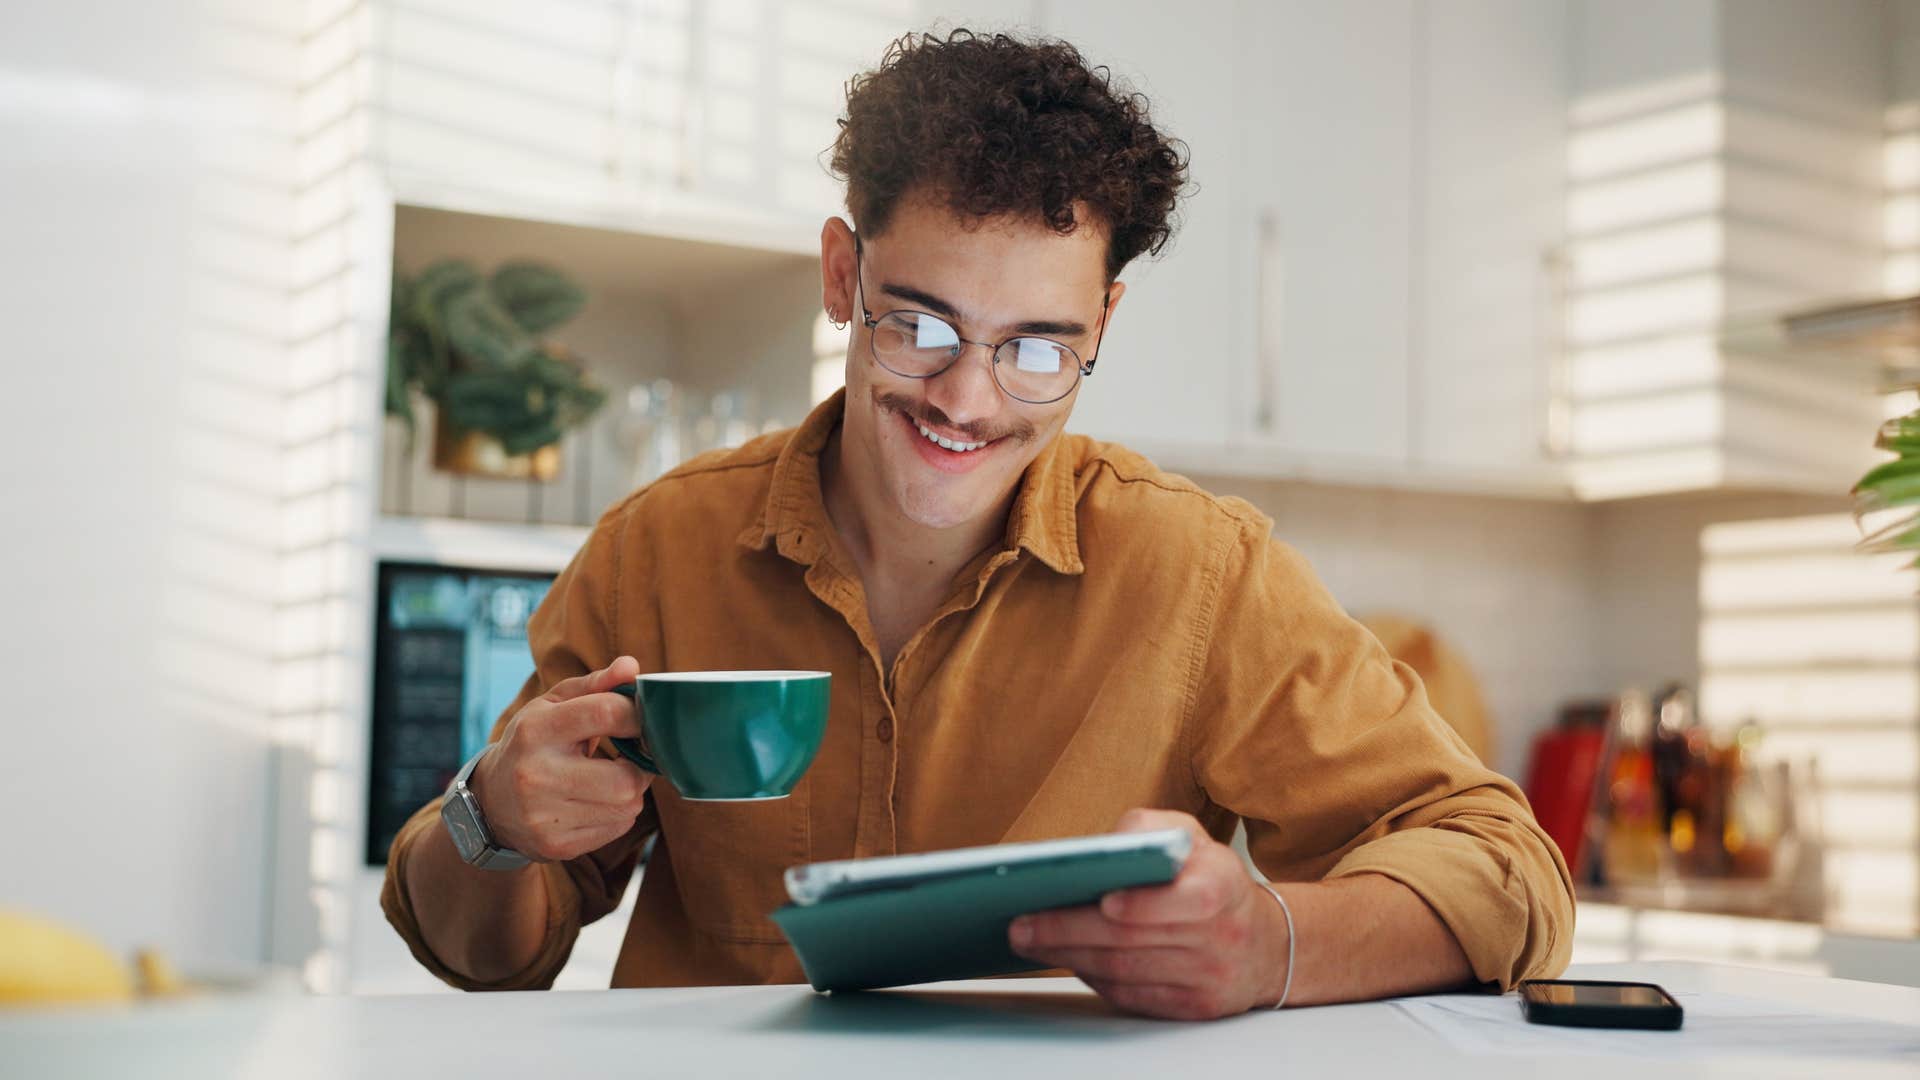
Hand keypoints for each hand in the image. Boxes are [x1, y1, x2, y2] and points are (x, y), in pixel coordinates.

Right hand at [467, 656, 650, 862]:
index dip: (635, 715)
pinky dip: (618, 814)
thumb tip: (631, 667)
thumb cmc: (532, 744)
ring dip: (630, 791)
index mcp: (536, 730)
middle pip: (625, 777)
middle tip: (631, 758)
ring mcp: (544, 816)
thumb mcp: (552, 706)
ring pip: (626, 805)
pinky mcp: (556, 845)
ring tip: (610, 779)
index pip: (605, 713)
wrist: (490, 803)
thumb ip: (594, 685)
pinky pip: (617, 828)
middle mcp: (536, 775)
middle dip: (639, 766)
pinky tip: (596, 802)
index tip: (639, 720)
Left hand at [1008, 809, 1290, 1019]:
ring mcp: (1207, 979)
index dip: (1142, 904)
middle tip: (1022, 926)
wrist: (1264, 945)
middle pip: (1134, 941)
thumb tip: (1103, 846)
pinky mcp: (1192, 1008)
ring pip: (1126, 973)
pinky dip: (1094, 978)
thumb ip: (1149, 828)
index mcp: (1221, 887)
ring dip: (1071, 957)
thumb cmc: (1213, 880)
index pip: (1183, 901)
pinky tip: (1068, 959)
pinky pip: (1132, 997)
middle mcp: (1220, 937)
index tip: (1102, 900)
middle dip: (1070, 933)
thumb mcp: (1193, 837)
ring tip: (1030, 941)